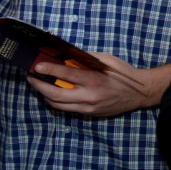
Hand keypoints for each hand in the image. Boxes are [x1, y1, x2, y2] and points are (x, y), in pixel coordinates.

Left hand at [27, 52, 166, 116]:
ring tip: (40, 86)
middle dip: (39, 86)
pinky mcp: (89, 114)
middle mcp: (89, 96)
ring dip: (45, 95)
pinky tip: (54, 93)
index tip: (36, 66)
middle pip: (55, 94)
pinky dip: (58, 101)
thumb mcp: (107, 60)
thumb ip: (86, 59)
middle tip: (32, 78)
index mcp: (94, 79)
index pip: (66, 74)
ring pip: (58, 104)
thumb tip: (67, 56)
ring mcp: (88, 107)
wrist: (139, 94)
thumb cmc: (123, 73)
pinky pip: (68, 109)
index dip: (49, 70)